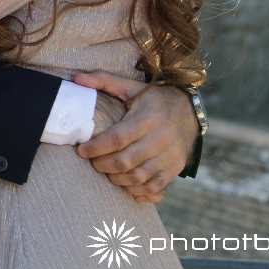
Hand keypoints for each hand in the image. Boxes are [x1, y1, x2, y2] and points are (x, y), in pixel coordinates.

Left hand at [73, 71, 197, 203]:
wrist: (191, 110)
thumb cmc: (154, 99)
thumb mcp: (131, 87)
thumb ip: (104, 80)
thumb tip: (77, 78)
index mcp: (148, 118)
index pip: (118, 138)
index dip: (97, 147)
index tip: (82, 150)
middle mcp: (161, 139)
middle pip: (127, 161)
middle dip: (104, 165)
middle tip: (93, 162)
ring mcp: (170, 156)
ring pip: (139, 177)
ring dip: (118, 179)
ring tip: (107, 171)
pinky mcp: (176, 168)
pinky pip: (155, 187)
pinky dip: (138, 191)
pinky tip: (126, 185)